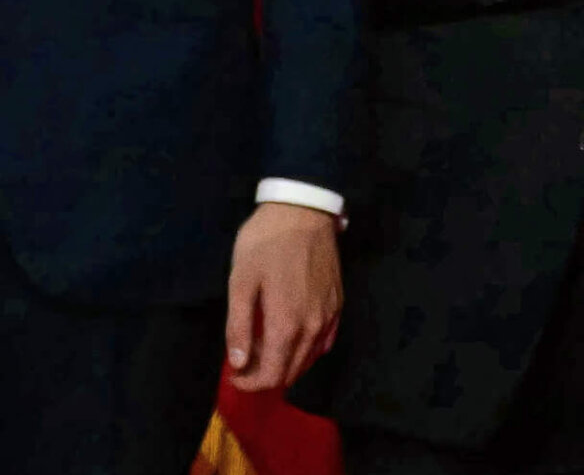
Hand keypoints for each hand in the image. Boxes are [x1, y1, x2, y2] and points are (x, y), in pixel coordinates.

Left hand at [225, 203, 341, 391]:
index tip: (234, 375)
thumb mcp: (240, 283)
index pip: (271, 374)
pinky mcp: (338, 303)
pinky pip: (325, 341)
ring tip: (265, 351)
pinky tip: (294, 339)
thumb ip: (239, 327)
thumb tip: (239, 363)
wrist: (303, 212)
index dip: (250, 383)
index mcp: (286, 324)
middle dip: (266, 376)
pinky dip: (308, 350)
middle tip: (245, 363)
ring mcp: (329, 315)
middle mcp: (313, 327)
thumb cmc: (265, 245)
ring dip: (287, 364)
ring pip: (310, 358)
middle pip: (292, 371)